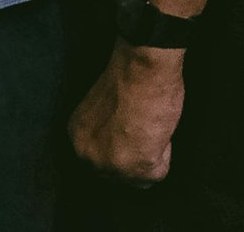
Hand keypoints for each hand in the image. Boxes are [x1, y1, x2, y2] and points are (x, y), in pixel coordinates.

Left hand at [69, 43, 184, 186]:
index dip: (121, 145)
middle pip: (118, 174)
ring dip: (150, 155)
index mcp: (78, 137)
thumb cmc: (127, 75)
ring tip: (150, 127)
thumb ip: (103, 130)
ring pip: (139, 178)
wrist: (142, 65)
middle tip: (143, 129)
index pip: (100, 160)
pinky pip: (159, 172)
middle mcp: (89, 157)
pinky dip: (165, 152)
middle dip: (133, 156)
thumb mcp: (100, 108)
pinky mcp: (139, 167)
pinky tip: (158, 129)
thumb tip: (120, 140)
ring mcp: (114, 166)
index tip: (130, 129)